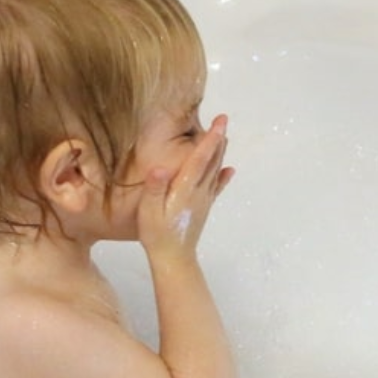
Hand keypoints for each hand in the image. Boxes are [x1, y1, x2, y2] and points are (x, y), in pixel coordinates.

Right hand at [137, 115, 233, 260]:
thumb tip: (159, 167)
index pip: (199, 159)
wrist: (174, 258)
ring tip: (223, 136)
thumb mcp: (148, 212)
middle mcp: (198, 192)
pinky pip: (216, 188)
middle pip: (212, 161)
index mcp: (184, 189)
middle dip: (217, 140)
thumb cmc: (157, 234)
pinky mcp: (204, 209)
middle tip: (222, 119)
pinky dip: (223, 177)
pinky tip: (229, 170)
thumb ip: (154, 189)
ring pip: (215, 172)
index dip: (209, 140)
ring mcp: (204, 201)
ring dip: (220, 153)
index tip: (219, 123)